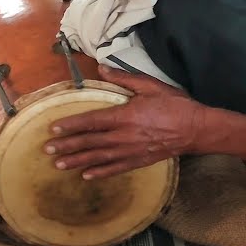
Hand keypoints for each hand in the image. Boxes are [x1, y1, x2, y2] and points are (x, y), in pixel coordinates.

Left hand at [43, 65, 207, 179]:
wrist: (197, 129)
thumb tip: (101, 69)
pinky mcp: (140, 161)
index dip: (71, 125)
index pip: (91, 121)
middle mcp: (124, 136)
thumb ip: (124, 78)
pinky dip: (100, 173)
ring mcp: (131, 151)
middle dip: (68, 146)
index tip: (54, 128)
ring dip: (78, 161)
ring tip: (59, 165)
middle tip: (48, 150)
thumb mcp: (150, 85)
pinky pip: (116, 168)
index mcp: (125, 116)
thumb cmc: (175, 105)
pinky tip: (86, 176)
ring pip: (99, 158)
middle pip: (90, 142)